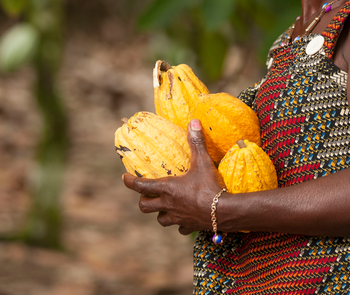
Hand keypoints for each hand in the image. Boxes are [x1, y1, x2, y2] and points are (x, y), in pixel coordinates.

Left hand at [122, 119, 225, 233]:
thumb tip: (193, 122)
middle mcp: (168, 204)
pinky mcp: (189, 227)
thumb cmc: (210, 186)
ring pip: (160, 219)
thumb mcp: (203, 162)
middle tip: (146, 194)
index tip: (125, 178)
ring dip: (160, 213)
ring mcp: (177, 218)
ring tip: (165, 206)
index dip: (130, 182)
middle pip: (145, 207)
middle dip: (143, 200)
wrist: (225, 212)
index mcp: (167, 188)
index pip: (141, 186)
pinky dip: (179, 224)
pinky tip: (184, 219)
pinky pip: (180, 228)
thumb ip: (196, 142)